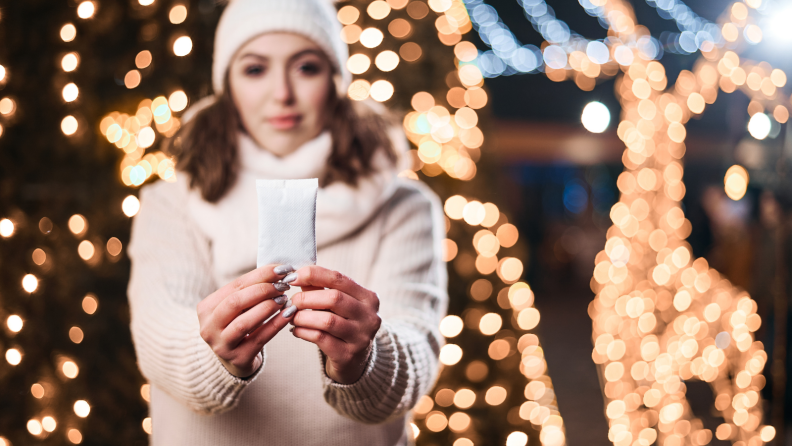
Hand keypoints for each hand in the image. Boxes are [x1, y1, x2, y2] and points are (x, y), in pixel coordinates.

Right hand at [197, 264, 294, 377]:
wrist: (234, 360)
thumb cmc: (238, 325)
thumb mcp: (237, 308)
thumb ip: (250, 290)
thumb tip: (278, 270)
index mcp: (206, 308)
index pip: (235, 286)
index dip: (260, 275)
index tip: (282, 269)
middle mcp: (208, 327)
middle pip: (235, 302)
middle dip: (262, 290)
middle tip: (283, 285)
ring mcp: (221, 345)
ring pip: (244, 323)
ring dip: (267, 307)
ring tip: (285, 299)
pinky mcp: (238, 359)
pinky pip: (259, 339)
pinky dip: (275, 324)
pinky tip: (288, 314)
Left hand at [288, 266, 381, 383]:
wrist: (355, 361)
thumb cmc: (343, 325)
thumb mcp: (337, 305)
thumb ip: (319, 288)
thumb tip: (296, 274)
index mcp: (368, 297)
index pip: (338, 278)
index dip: (313, 274)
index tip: (292, 277)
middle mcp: (369, 316)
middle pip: (334, 298)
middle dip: (306, 298)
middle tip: (291, 301)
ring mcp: (361, 337)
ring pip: (327, 320)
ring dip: (303, 316)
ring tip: (291, 316)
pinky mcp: (349, 355)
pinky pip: (321, 339)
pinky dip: (304, 332)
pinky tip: (296, 330)